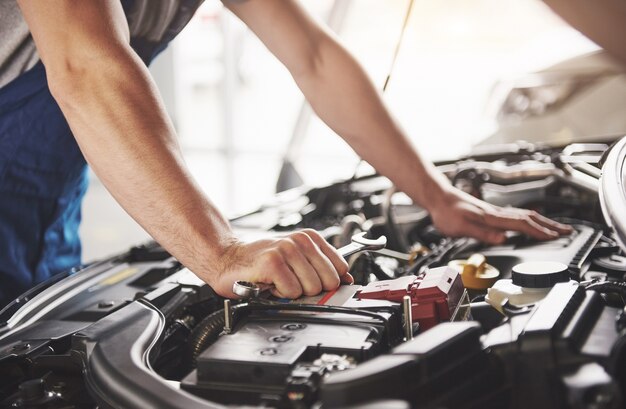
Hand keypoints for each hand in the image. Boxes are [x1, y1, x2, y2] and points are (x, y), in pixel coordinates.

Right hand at [208, 229, 351, 298]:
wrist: (227, 260)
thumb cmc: (260, 263)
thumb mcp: (296, 260)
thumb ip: (321, 268)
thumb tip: (347, 280)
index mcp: (310, 238)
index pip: (340, 268)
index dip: (327, 282)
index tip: (312, 282)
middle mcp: (300, 241)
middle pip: (328, 282)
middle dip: (311, 289)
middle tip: (291, 282)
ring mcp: (287, 250)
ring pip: (311, 288)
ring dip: (293, 292)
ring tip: (279, 282)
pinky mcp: (273, 263)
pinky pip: (292, 292)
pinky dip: (280, 294)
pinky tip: (270, 284)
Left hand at [429, 187, 572, 244]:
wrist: (438, 198)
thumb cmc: (446, 213)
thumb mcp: (461, 228)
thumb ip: (482, 233)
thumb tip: (502, 239)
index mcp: (491, 217)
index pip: (522, 225)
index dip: (539, 232)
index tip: (555, 237)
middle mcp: (496, 213)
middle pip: (529, 218)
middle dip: (550, 226)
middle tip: (568, 232)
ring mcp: (495, 211)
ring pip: (525, 215)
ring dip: (543, 222)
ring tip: (556, 228)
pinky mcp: (491, 212)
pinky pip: (517, 215)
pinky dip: (531, 220)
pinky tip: (532, 223)